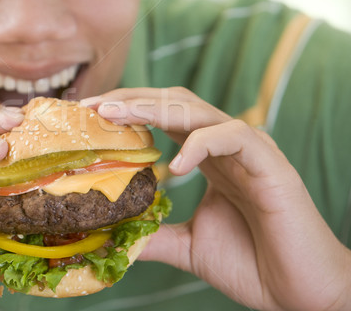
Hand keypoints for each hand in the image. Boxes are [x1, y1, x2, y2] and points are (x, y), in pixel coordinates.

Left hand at [82, 88, 350, 310]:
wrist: (300, 294)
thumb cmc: (251, 263)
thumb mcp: (188, 245)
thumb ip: (155, 233)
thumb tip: (115, 233)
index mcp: (207, 158)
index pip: (163, 118)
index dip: (127, 111)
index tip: (90, 115)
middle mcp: (225, 147)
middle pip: (173, 103)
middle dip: (131, 99)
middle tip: (92, 106)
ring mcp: (248, 152)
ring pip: (198, 110)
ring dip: (153, 108)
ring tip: (114, 115)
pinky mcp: (270, 164)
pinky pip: (233, 136)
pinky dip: (201, 143)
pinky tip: (175, 164)